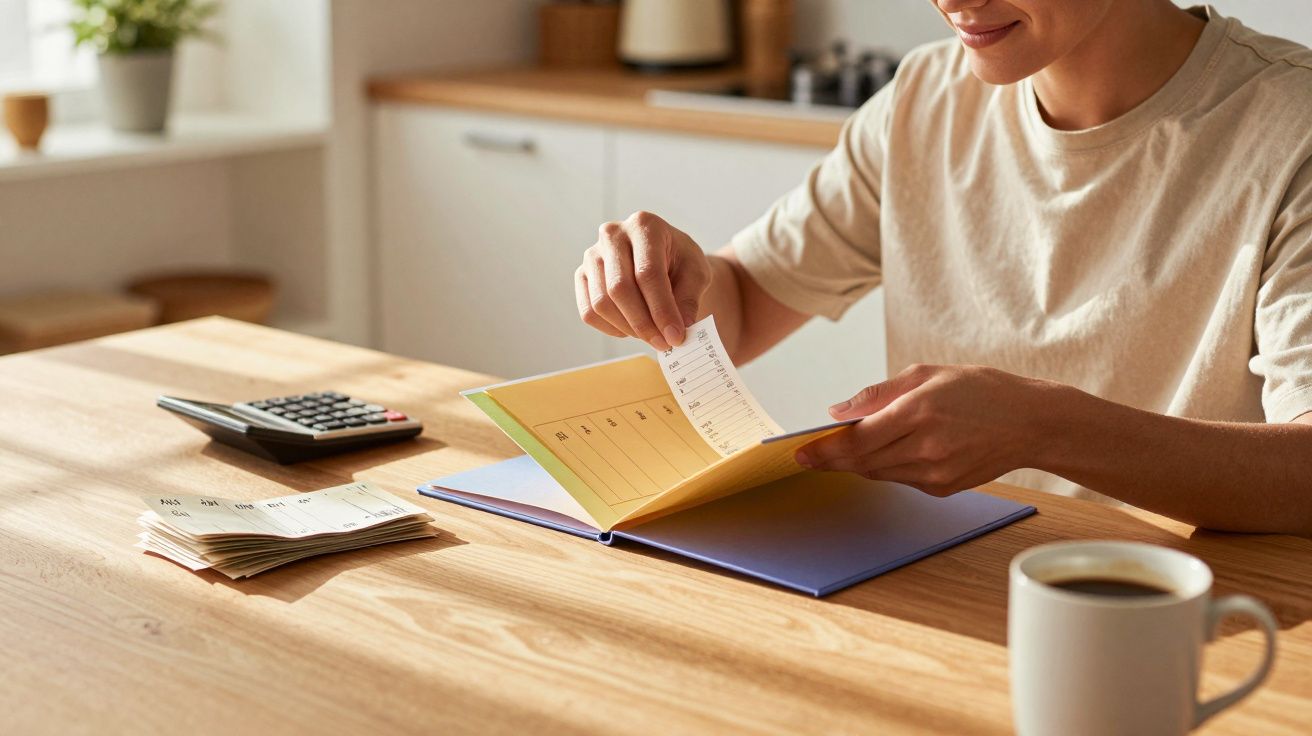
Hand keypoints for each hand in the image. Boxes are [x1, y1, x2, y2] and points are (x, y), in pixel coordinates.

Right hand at [575, 211, 711, 350]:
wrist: (664, 258)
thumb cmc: (681, 263)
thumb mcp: (697, 275)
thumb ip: (689, 299)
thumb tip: (680, 328)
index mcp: (645, 226)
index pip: (648, 273)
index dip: (662, 309)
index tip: (676, 336)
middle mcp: (613, 235)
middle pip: (619, 288)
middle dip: (644, 323)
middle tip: (664, 344)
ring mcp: (592, 255)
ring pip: (601, 303)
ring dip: (628, 328)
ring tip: (652, 335)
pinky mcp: (582, 275)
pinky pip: (589, 312)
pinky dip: (612, 329)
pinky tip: (632, 328)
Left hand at [795, 364, 1059, 495]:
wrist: (1032, 423)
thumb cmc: (980, 390)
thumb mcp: (927, 374)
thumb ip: (878, 393)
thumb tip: (837, 411)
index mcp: (919, 412)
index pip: (858, 440)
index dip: (825, 449)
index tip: (800, 453)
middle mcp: (926, 447)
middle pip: (862, 462)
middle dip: (832, 460)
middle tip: (809, 456)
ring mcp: (936, 472)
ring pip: (879, 474)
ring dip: (858, 464)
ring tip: (844, 450)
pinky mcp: (943, 487)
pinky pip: (902, 479)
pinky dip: (888, 468)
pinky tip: (891, 453)